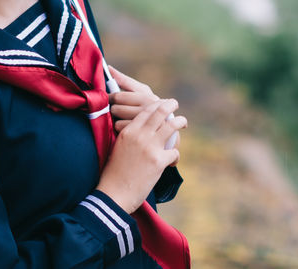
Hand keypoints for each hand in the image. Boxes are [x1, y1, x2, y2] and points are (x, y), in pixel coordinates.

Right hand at [96, 98, 186, 213]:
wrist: (114, 194)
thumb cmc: (114, 173)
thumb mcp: (118, 147)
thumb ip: (130, 135)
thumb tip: (144, 130)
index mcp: (128, 131)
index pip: (146, 110)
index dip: (156, 104)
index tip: (163, 104)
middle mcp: (139, 135)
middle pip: (159, 111)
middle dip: (170, 105)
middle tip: (175, 103)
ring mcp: (150, 147)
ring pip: (171, 126)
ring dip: (180, 122)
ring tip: (183, 122)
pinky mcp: (158, 161)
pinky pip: (174, 152)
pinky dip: (175, 156)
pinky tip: (172, 162)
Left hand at [108, 66, 157, 132]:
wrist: (169, 130)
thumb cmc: (150, 106)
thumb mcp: (142, 92)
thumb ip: (125, 81)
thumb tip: (109, 68)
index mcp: (145, 97)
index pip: (118, 96)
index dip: (109, 98)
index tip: (108, 99)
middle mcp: (147, 110)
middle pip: (116, 109)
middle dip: (113, 110)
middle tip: (116, 111)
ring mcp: (145, 125)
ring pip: (117, 121)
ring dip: (116, 121)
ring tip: (123, 120)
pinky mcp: (141, 136)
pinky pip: (121, 132)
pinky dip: (121, 130)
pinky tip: (127, 129)